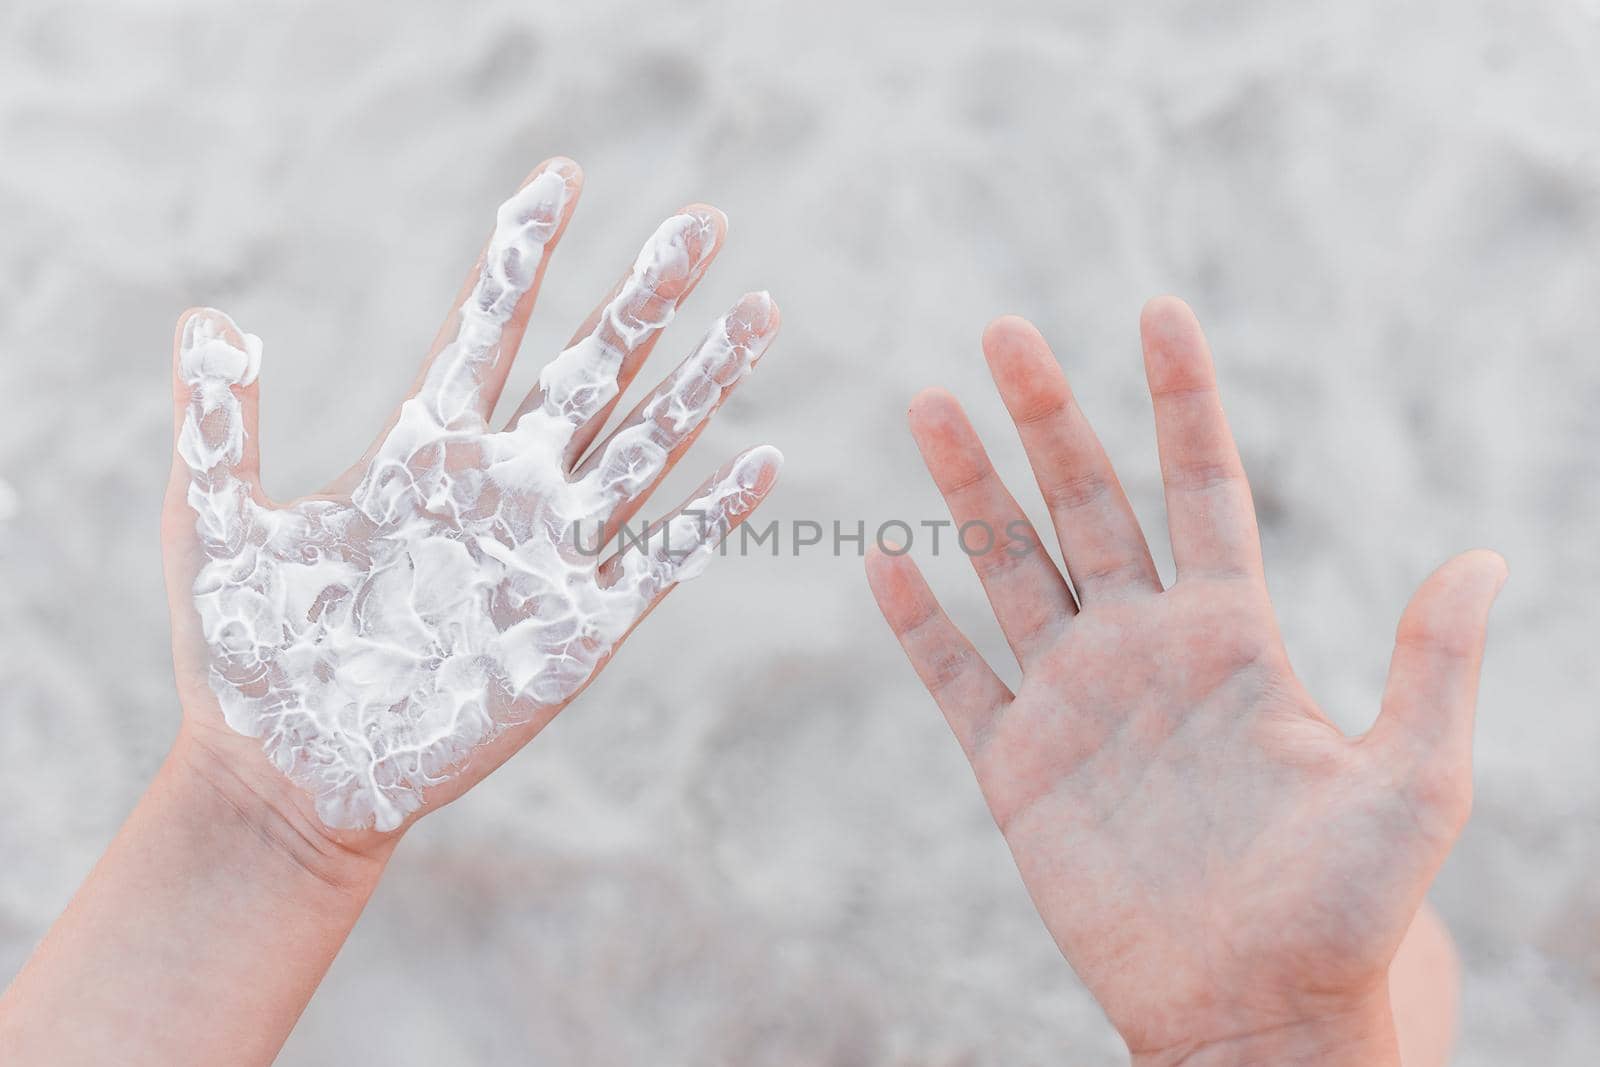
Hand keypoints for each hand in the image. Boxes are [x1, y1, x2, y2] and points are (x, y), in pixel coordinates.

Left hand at [165, 156, 781, 839]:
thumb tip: (211, 320)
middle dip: (648, 295)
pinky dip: (710, 515)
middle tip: (704, 220)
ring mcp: (547, 554)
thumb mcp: (216, 527)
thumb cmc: (243, 657)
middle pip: (592, 368)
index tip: (563, 176)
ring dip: (704, 384)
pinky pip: (661, 559)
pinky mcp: (579, 632)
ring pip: (644, 448)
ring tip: (759, 310)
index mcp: (423, 449)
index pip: (488, 324)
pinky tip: (761, 463)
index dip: (526, 252)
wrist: (289, 778)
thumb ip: (219, 426)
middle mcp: (501, 486)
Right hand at [865, 299, 1504, 1064]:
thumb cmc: (1346, 908)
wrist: (1253, 1011)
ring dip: (967, 489)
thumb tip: (1485, 555)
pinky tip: (884, 563)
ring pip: (1007, 569)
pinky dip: (917, 626)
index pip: (1202, 486)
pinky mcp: (1016, 767)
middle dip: (1046, 415)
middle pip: (1085, 504)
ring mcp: (1074, 702)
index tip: (1158, 313)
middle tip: (1006, 332)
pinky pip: (955, 679)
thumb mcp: (1415, 784)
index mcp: (1234, 634)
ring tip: (929, 405)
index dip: (1180, 401)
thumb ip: (1434, 667)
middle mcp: (1146, 649)